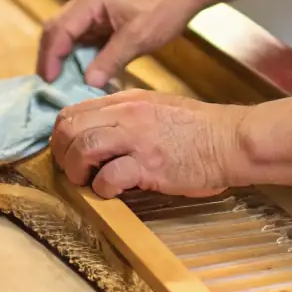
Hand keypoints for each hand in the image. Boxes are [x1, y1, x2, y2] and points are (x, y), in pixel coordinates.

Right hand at [37, 0, 202, 87]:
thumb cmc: (163, 10)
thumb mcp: (137, 38)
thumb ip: (110, 60)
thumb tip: (87, 83)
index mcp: (90, 1)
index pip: (58, 30)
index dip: (50, 58)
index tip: (49, 83)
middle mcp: (86, 2)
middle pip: (57, 31)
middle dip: (51, 58)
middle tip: (50, 87)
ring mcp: (94, 9)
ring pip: (69, 35)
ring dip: (65, 58)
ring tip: (63, 84)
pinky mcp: (104, 18)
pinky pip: (84, 37)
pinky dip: (81, 55)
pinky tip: (83, 74)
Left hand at [50, 90, 248, 197]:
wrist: (230, 140)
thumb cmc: (199, 129)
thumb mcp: (157, 108)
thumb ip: (127, 115)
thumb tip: (99, 131)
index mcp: (127, 100)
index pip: (74, 111)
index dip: (61, 136)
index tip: (66, 153)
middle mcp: (128, 114)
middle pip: (70, 127)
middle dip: (61, 153)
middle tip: (72, 171)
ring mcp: (138, 138)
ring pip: (83, 147)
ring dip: (77, 170)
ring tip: (88, 182)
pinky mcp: (150, 165)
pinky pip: (109, 176)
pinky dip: (103, 188)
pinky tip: (112, 191)